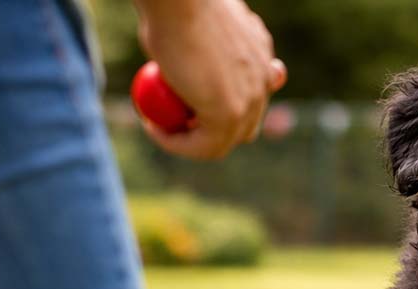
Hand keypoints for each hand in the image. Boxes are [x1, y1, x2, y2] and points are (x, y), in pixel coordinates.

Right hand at [134, 0, 286, 158]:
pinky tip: (154, 129)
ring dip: (191, 143)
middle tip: (177, 121)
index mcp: (262, 58)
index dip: (224, 111)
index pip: (253, 100)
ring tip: (160, 126)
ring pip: (223, 142)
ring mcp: (250, 99)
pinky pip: (203, 146)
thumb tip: (194, 62)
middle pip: (244, 125)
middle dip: (211, 131)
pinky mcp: (229, 113)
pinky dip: (177, 144)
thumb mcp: (201, 28)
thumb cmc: (179, 5)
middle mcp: (264, 80)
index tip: (189, 110)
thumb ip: (209, 51)